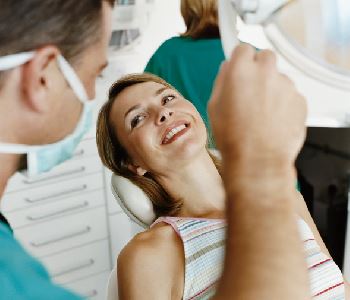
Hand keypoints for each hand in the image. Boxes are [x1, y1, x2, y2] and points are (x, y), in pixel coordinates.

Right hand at [208, 44, 306, 174]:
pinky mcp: (299, 100)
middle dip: (258, 68)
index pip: (243, 48)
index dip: (240, 59)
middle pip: (265, 57)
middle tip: (251, 89)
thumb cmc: (233, 137)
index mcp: (240, 70)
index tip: (240, 67)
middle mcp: (265, 72)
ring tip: (261, 112)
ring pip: (279, 77)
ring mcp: (285, 85)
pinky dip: (283, 103)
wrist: (257, 160)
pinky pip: (290, 94)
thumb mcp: (214, 106)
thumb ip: (221, 81)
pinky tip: (272, 120)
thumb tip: (227, 68)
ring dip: (271, 87)